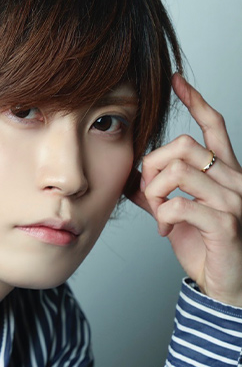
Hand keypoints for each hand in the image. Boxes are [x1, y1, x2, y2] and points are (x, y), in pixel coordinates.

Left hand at [129, 73, 241, 306]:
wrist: (228, 286)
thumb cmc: (207, 248)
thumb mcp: (179, 215)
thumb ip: (160, 194)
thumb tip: (135, 179)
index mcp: (226, 173)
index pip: (214, 126)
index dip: (195, 101)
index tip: (175, 80)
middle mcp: (235, 180)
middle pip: (183, 146)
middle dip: (154, 165)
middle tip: (150, 193)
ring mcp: (233, 200)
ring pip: (179, 172)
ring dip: (156, 193)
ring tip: (159, 214)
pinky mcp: (225, 224)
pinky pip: (180, 204)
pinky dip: (162, 215)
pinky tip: (164, 229)